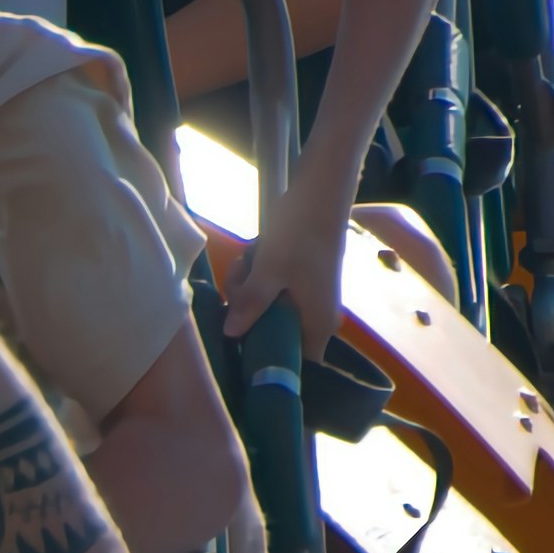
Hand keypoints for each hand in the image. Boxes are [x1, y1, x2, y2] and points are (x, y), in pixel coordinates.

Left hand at [233, 143, 353, 350]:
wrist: (321, 188)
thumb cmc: (300, 232)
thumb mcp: (269, 270)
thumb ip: (251, 304)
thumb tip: (231, 334)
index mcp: (317, 324)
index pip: (300, 364)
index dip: (272, 363)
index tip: (244, 349)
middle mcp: (318, 315)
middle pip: (277, 334)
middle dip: (251, 315)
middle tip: (240, 286)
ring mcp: (310, 296)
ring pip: (271, 309)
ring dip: (250, 291)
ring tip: (245, 263)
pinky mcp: (302, 277)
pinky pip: (275, 290)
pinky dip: (260, 277)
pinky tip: (252, 255)